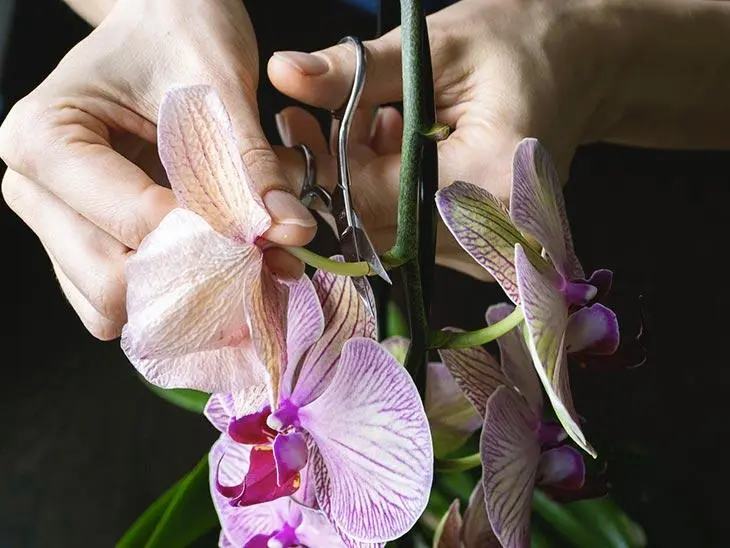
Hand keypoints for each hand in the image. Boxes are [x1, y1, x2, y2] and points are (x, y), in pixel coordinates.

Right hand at [0, 0, 315, 339]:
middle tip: (262, 254)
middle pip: (111, 284)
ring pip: (115, 305)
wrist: (164, 21)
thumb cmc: (178, 31)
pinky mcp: (87, 244)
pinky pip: (128, 299)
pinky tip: (223, 261)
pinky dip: (178, 294)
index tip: (267, 233)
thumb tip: (290, 232)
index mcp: (45, 139)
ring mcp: (57, 224)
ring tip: (245, 255)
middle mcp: (36, 190)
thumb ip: (250, 162)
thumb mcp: (218, 84)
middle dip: (197, 276)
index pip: (134, 222)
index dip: (210, 237)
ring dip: (190, 293)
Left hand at [266, 0, 628, 279]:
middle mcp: (491, 230)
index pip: (375, 197)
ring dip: (363, 177)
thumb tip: (283, 73)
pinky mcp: (479, 247)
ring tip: (369, 118)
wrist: (582, 69)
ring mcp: (487, 247)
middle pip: (377, 221)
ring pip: (388, 228)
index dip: (324, 166)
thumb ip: (359, 70)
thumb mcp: (437, 47)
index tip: (296, 125)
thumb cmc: (521, 45)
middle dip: (338, 170)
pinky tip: (398, 143)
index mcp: (487, 177)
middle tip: (313, 118)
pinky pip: (411, 230)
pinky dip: (389, 190)